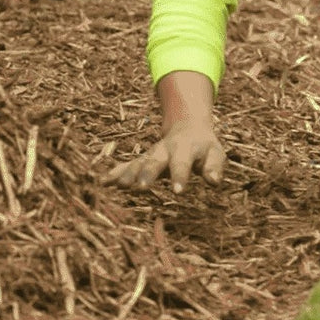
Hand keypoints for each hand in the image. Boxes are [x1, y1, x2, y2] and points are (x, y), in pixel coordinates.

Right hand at [103, 116, 225, 192]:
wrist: (187, 127)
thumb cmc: (204, 146)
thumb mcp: (215, 153)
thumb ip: (214, 166)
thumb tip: (214, 182)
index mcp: (184, 149)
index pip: (183, 163)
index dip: (180, 176)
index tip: (178, 192)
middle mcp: (164, 150)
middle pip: (154, 161)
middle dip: (147, 173)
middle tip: (141, 188)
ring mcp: (151, 154)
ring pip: (138, 162)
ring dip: (128, 174)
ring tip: (119, 185)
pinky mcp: (142, 159)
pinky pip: (128, 165)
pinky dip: (116, 172)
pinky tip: (103, 182)